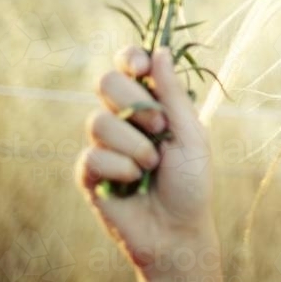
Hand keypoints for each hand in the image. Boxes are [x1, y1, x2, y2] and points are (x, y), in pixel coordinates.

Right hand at [76, 46, 223, 281]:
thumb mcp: (190, 134)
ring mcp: (103, 144)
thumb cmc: (191, 182)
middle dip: (134, 103)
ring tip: (151, 166)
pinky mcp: (89, 173)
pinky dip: (120, 169)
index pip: (128, 64)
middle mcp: (123, 118)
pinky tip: (133, 183)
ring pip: (98, 121)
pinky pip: (92, 156)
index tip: (140, 68)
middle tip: (158, 127)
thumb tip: (160, 50)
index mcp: (151, 103)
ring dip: (134, 145)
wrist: (178, 231)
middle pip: (104, 81)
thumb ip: (172, 94)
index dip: (129, 58)